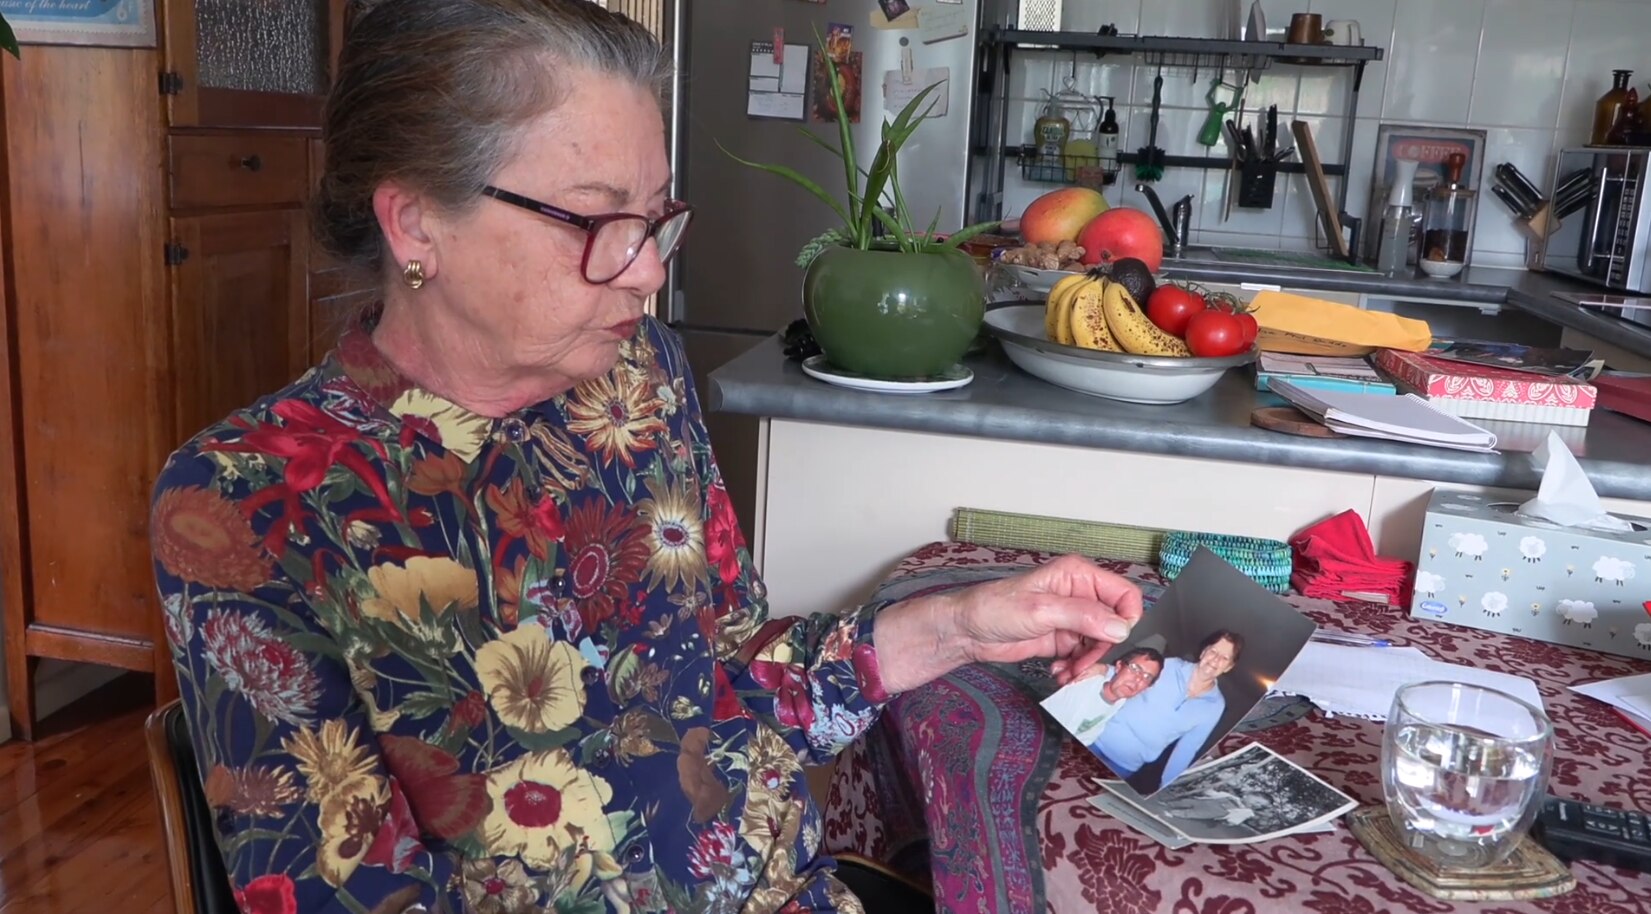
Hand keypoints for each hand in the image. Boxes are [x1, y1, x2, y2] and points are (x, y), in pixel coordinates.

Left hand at [873, 555, 1143, 693]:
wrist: (966, 632)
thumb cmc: (996, 609)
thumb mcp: (1040, 611)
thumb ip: (1082, 616)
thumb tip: (1121, 628)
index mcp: (1079, 576)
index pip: (1124, 594)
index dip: (1128, 619)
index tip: (1116, 644)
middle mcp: (1080, 595)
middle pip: (1116, 625)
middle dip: (1105, 650)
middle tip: (1088, 668)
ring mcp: (1072, 620)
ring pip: (1102, 646)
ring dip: (1090, 665)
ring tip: (1068, 673)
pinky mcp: (1063, 640)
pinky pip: (1084, 658)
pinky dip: (1077, 670)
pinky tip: (1059, 674)